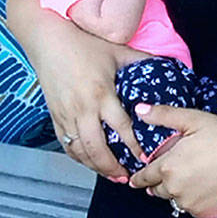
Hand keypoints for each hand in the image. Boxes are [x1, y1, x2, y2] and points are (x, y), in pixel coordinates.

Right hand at [27, 13, 144, 176]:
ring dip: (94, 166)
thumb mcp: (118, 51)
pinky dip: (77, 157)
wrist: (49, 40)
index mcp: (102, 94)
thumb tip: (167, 64)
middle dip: (111, 167)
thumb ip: (142, 61)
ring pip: (79, 150)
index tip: (144, 158)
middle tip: (126, 177)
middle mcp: (83, 108)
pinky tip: (89, 162)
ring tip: (110, 175)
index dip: (133, 146)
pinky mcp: (54, 116)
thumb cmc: (85, 43)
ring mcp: (66, 114)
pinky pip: (66, 144)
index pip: (121, 128)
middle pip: (96, 147)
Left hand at [128, 105, 216, 217]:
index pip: (144, 176)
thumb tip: (139, 110)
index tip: (136, 179)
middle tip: (175, 173)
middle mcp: (174, 189)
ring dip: (179, 192)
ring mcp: (189, 203)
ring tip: (195, 178)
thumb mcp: (195, 119)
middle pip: (157, 190)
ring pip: (175, 200)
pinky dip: (195, 200)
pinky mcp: (204, 213)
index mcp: (168, 166)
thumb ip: (164, 115)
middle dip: (162, 182)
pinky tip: (207, 187)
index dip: (140, 177)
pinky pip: (192, 208)